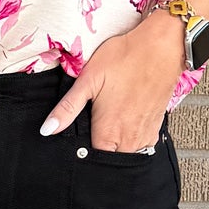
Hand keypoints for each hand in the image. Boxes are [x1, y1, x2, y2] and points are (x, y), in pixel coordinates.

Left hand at [39, 12, 183, 150]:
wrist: (162, 47)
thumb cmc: (125, 58)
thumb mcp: (88, 80)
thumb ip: (67, 109)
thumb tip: (47, 129)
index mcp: (109, 132)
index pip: (92, 161)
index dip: (82, 156)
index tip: (77, 145)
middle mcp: (129, 139)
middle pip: (111, 161)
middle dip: (100, 154)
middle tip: (94, 132)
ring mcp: (145, 134)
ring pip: (128, 154)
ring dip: (117, 148)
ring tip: (109, 128)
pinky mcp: (156, 126)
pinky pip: (142, 145)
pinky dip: (132, 140)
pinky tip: (126, 124)